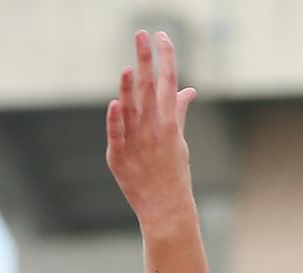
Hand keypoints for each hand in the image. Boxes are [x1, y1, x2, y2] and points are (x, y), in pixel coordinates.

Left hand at [105, 30, 199, 229]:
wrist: (166, 208)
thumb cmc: (173, 172)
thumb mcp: (179, 140)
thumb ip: (179, 111)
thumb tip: (188, 90)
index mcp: (170, 122)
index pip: (168, 82)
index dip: (166, 57)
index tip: (162, 35)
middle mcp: (154, 130)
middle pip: (149, 89)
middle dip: (146, 60)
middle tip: (141, 34)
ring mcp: (136, 143)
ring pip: (133, 110)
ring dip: (131, 88)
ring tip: (130, 66)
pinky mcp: (118, 157)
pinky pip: (117, 135)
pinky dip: (115, 120)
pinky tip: (114, 103)